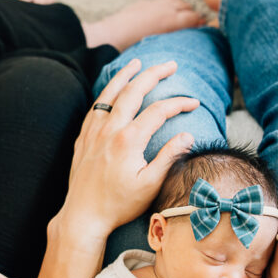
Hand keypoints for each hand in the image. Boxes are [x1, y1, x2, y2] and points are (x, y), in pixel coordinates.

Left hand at [59, 58, 199, 241]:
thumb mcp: (150, 185)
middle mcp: (109, 130)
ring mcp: (93, 132)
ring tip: (138, 63)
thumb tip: (188, 134)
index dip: (179, 103)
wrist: (83, 215)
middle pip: (134, 91)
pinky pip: (95, 107)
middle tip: (171, 65)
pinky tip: (112, 90)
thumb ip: (170, 157)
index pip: (159, 110)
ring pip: (110, 93)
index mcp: (129, 140)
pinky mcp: (83, 138)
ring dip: (126, 75)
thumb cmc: (119, 204)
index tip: (195, 103)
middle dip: (154, 74)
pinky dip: (106, 92)